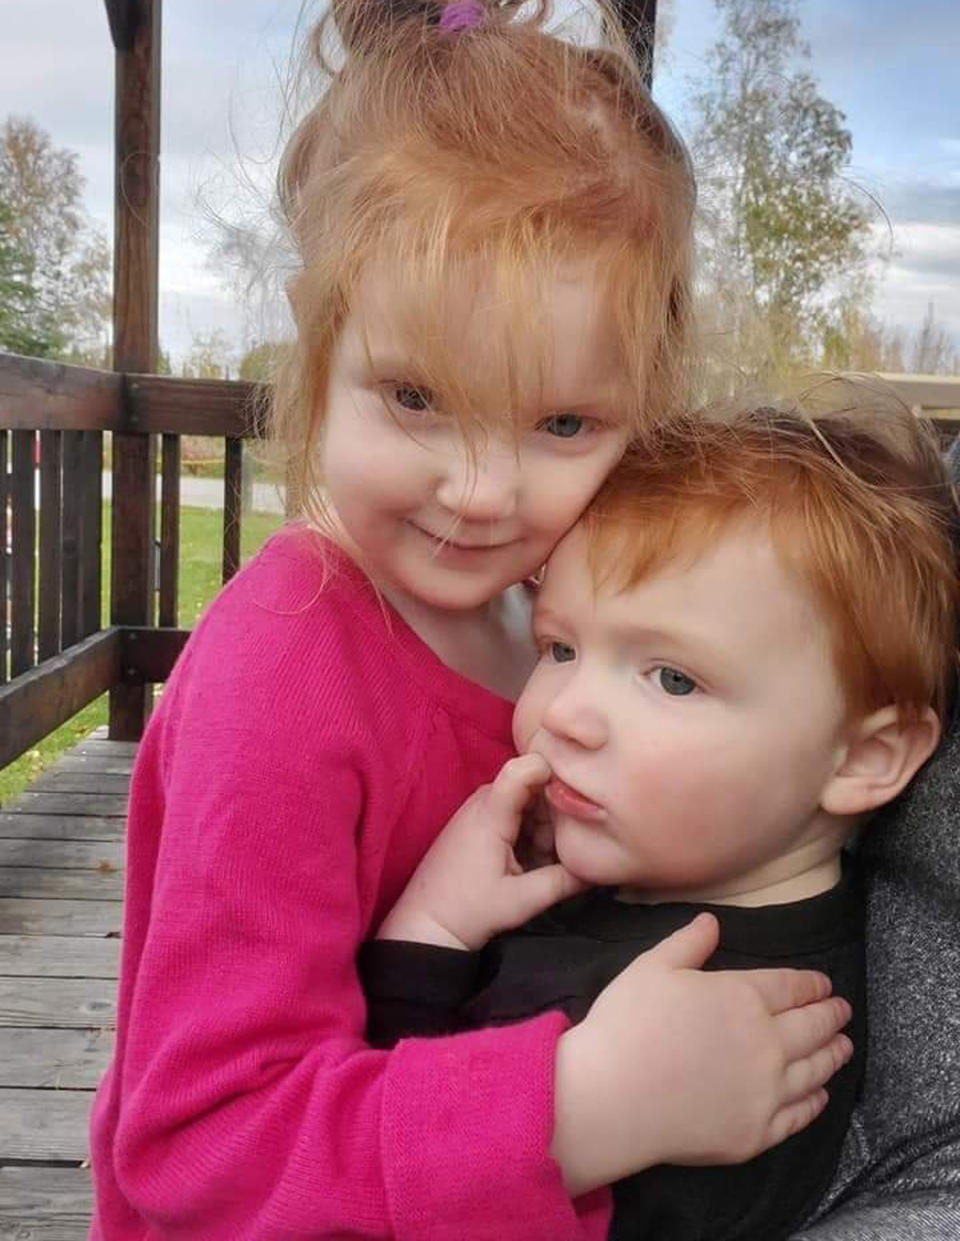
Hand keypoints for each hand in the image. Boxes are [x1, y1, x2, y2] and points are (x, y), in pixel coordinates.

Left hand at [376, 755, 587, 950]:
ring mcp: (479, 810)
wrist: (426, 924)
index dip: (555, 772)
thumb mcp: (522, 900)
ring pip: (527, 802)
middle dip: (555, 814)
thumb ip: (563, 882)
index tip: (578, 796)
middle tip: (561, 849)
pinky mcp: (478, 822)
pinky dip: (530, 834)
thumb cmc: (469, 911)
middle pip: (534, 788)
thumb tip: (600, 870)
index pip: (524, 768)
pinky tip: (531, 862)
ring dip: (544, 827)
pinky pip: (515, 814)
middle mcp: (484, 802)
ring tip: (544, 861)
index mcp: (491, 813)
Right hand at [552, 913, 853, 1195]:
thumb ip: (688, 943)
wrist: (610, 1098)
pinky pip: (798, 1116)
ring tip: (844, 1048)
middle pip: (813, 1028)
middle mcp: (767, 1045)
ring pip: (815, 1072)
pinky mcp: (756, 1134)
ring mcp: (766, 1093)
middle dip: (832, 1016)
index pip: (792, 988)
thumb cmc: (627, 1024)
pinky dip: (815, 1102)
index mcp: (743, 998)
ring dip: (834, 1056)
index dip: (812, 984)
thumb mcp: (652, 967)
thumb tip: (713, 920)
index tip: (824, 984)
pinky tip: (820, 1095)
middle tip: (843, 1011)